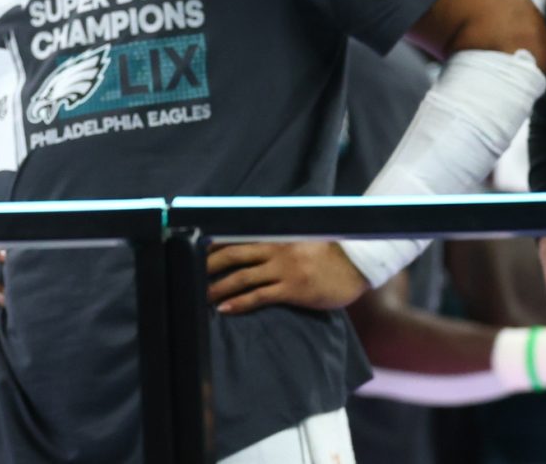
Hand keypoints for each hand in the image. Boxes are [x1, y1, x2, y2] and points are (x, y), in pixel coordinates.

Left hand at [207, 241, 367, 314]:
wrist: (357, 263)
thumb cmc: (328, 254)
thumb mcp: (299, 240)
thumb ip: (276, 242)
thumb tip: (254, 247)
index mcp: (274, 237)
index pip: (235, 238)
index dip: (213, 245)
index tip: (193, 250)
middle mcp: (274, 251)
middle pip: (231, 255)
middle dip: (207, 265)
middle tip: (188, 273)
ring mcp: (283, 270)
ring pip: (242, 277)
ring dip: (218, 287)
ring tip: (200, 296)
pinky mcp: (293, 289)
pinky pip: (260, 296)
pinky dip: (240, 302)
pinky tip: (225, 308)